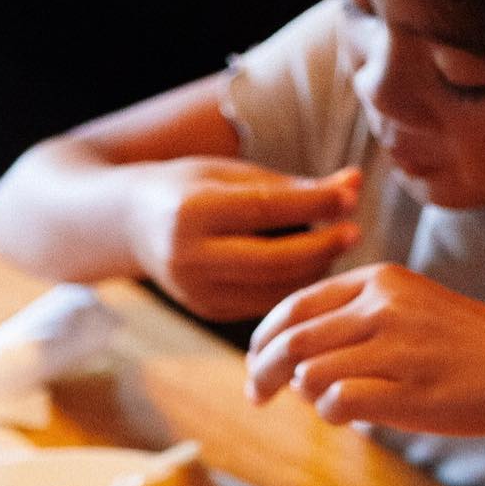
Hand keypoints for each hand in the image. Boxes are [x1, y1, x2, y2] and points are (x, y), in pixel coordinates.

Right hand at [126, 158, 360, 321]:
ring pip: (271, 289)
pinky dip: (290, 288)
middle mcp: (190, 257)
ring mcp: (195, 291)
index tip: (352, 196)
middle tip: (354, 233)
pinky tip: (309, 270)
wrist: (130, 226)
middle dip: (320, 248)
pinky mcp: (206, 310)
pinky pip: (261, 304)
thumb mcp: (229, 175)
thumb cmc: (188, 187)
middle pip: (272, 260)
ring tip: (335, 247)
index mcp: (192, 212)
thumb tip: (352, 184)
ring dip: (311, 271)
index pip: (266, 209)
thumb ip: (288, 186)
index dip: (314, 206)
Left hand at [245, 262, 484, 437]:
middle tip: (255, 395)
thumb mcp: (406, 309)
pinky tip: (345, 415)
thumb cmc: (456, 348)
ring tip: (319, 403)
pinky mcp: (404, 391)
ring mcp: (394, 349)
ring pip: (310, 374)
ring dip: (302, 395)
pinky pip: (336, 403)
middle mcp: (383, 307)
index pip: (296, 305)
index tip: (254, 362)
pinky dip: (329, 413)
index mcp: (380, 281)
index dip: (265, 338)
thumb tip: (291, 360)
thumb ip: (352, 321)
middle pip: (292, 341)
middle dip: (262, 372)